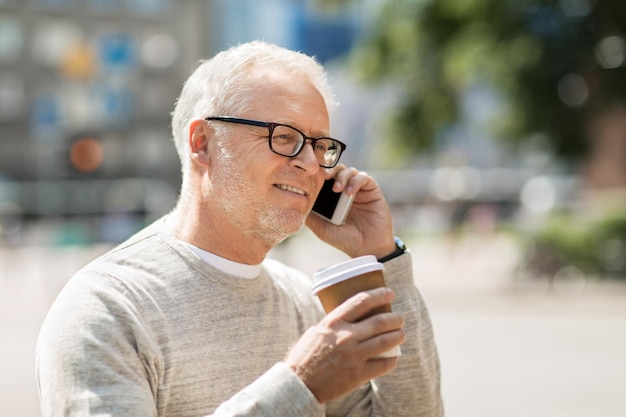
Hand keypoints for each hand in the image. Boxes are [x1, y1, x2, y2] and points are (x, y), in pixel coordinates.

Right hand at [284, 287, 404, 403]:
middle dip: (395, 318)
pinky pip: (384, 364)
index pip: (361, 301)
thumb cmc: (306, 355)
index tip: (389, 292)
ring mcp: (353, 356)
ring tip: (400, 334)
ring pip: (386, 341)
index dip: (379, 294)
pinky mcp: (358, 374)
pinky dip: (392, 359)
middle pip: (379, 321)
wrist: (300, 384)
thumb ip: (335, 322)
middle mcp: (345, 336)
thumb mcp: (317, 330)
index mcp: (333, 322)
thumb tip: (354, 315)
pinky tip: (393, 356)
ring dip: (398, 336)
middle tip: (399, 318)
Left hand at [306, 165, 396, 258]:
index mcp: (332, 198)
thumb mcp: (322, 228)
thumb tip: (295, 203)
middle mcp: (345, 191)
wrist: (367, 249)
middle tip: (323, 176)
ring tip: (336, 189)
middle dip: (329, 170)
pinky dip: (355, 181)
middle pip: (336, 170)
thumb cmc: (345, 240)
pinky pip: (364, 178)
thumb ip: (310, 216)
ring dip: (341, 176)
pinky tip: (349, 192)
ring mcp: (359, 190)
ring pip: (349, 171)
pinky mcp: (372, 191)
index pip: (324, 179)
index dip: (318, 175)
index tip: (310, 177)